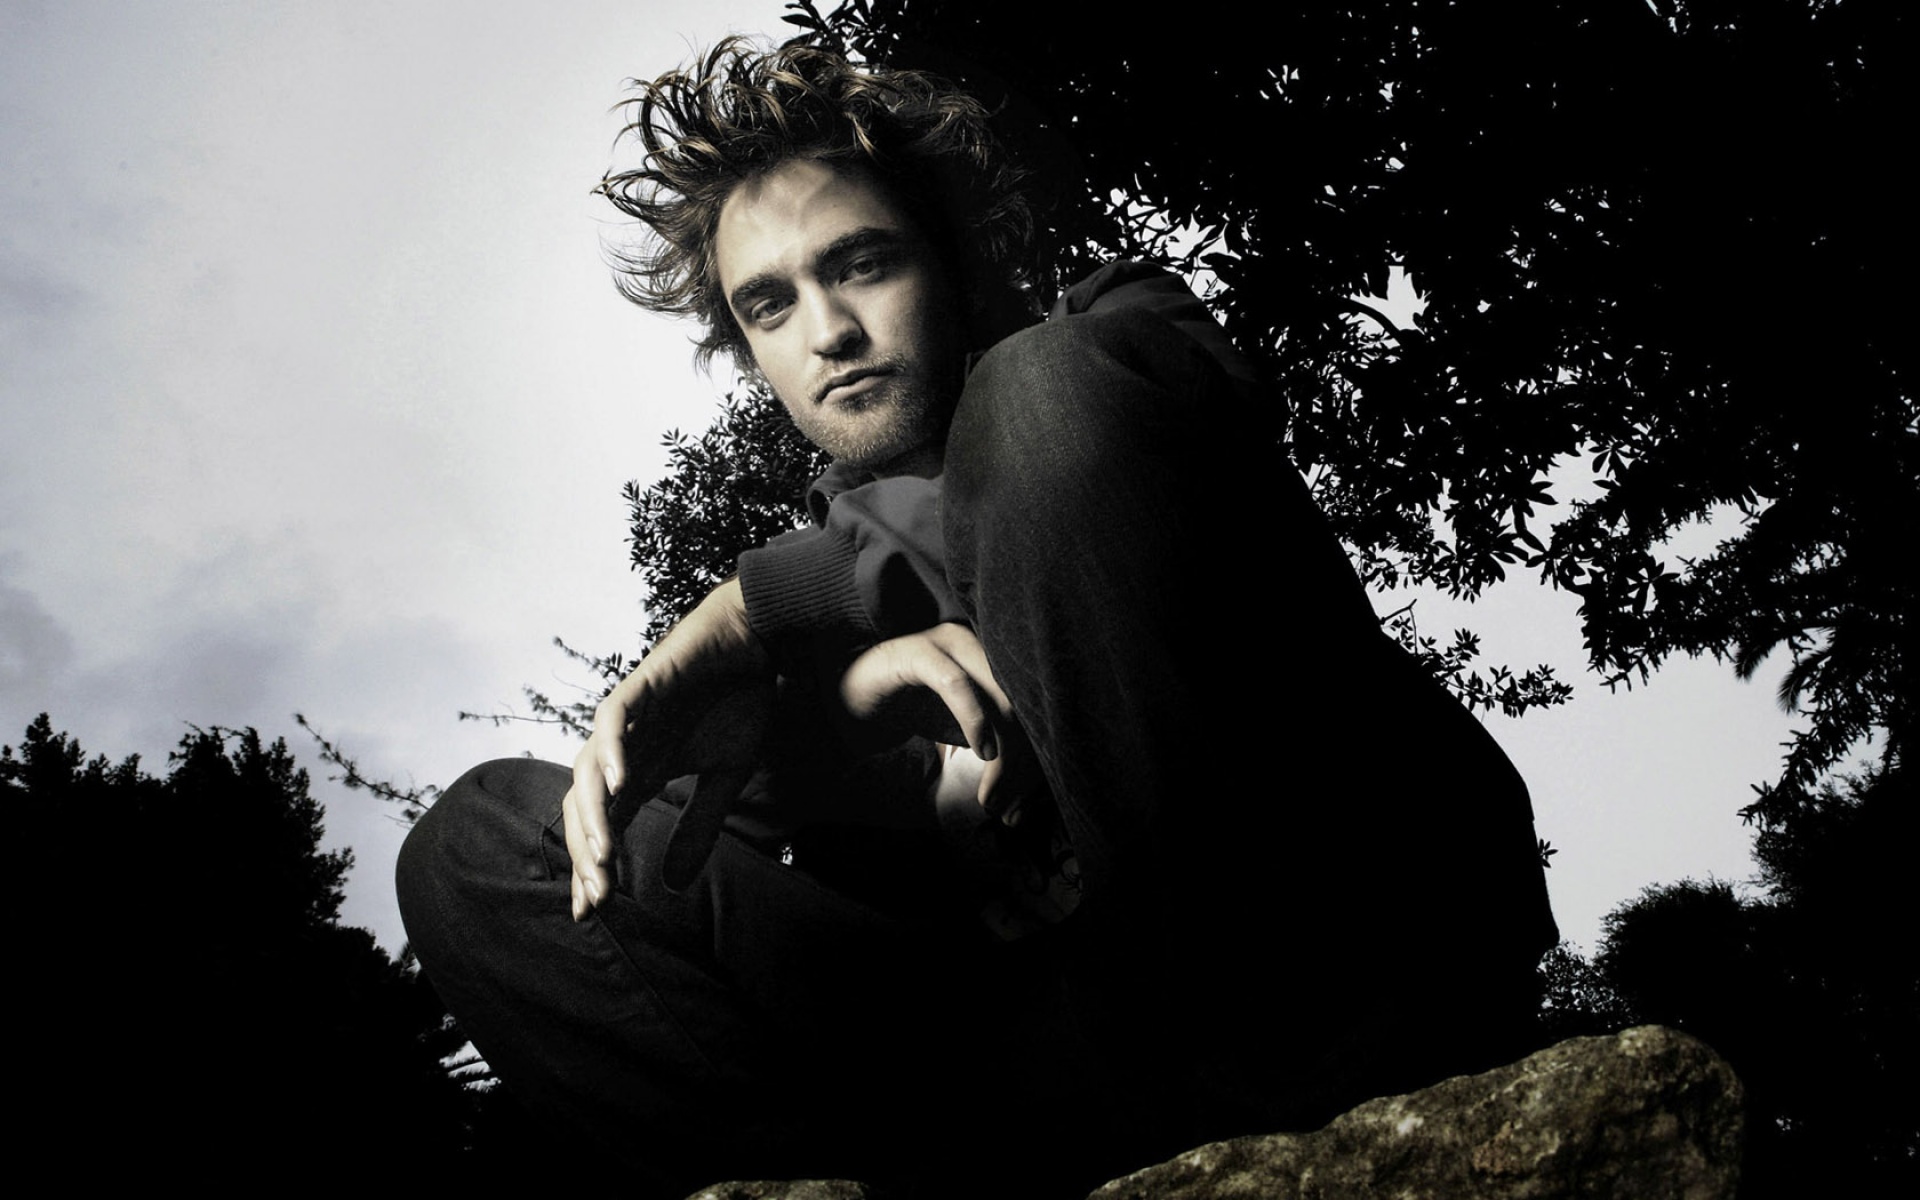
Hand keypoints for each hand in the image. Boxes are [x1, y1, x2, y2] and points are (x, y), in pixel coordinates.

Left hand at [564, 577, 770, 918]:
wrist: (755, 641)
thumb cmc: (738, 701)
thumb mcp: (725, 777)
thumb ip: (699, 827)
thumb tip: (673, 886)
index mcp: (639, 772)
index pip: (603, 828)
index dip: (592, 868)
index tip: (592, 911)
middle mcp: (622, 750)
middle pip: (585, 809)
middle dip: (587, 855)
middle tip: (598, 898)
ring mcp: (627, 718)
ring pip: (590, 771)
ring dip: (594, 815)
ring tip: (604, 855)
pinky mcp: (639, 686)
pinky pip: (613, 720)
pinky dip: (612, 750)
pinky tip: (620, 783)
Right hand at [838, 623, 1039, 824]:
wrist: (846, 697)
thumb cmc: (905, 711)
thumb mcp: (955, 731)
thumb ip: (990, 750)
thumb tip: (1019, 804)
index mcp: (990, 657)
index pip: (1028, 707)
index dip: (1033, 757)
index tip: (1022, 805)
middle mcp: (975, 642)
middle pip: (1021, 704)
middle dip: (1021, 763)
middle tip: (1008, 809)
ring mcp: (947, 643)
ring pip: (998, 698)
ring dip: (1003, 754)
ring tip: (992, 795)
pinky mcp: (919, 652)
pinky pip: (958, 686)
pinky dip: (975, 722)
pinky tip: (983, 753)